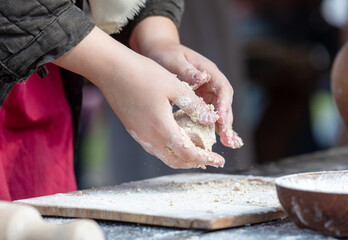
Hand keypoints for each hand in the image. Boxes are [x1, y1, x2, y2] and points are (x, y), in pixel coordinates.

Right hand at [53, 27, 224, 168]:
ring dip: (183, 158)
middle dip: (196, 162)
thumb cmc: (144, 74)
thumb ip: (195, 106)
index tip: (219, 160)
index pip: (189, 154)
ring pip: (166, 157)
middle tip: (210, 158)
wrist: (111, 70)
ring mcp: (140, 136)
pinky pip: (156, 148)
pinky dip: (171, 150)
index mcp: (163, 128)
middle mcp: (150, 138)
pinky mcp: (134, 131)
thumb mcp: (175, 87)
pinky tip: (178, 139)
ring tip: (197, 151)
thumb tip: (213, 119)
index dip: (206, 159)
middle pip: (177, 161)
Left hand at [130, 17, 242, 148]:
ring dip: (224, 127)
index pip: (222, 89)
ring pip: (219, 111)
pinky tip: (215, 140)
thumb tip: (202, 78)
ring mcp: (207, 92)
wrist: (160, 54)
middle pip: (224, 103)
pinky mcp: (200, 100)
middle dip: (227, 121)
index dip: (224, 105)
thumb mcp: (173, 60)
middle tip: (228, 140)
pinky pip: (209, 114)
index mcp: (209, 71)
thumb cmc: (166, 55)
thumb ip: (186, 70)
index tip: (220, 119)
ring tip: (228, 144)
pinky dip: (213, 127)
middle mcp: (212, 83)